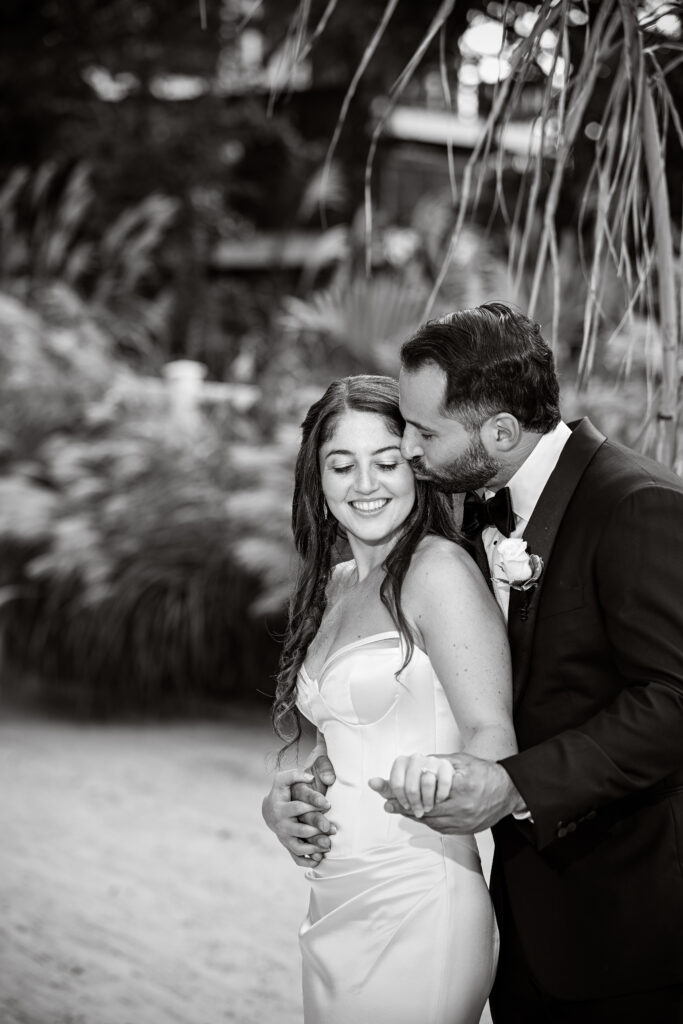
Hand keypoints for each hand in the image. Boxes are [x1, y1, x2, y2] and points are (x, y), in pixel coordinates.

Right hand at [262, 767, 335, 866]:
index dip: (314, 805)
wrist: (269, 810)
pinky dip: (308, 861)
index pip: (298, 807)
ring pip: (299, 847)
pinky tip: (320, 858)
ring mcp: (284, 837)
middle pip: (301, 830)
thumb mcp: (282, 779)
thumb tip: (310, 777)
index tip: (328, 804)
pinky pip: (297, 858)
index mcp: (281, 807)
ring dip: (315, 848)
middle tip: (333, 829)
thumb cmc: (281, 791)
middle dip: (318, 830)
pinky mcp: (287, 845)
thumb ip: (294, 774)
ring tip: (329, 844)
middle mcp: (281, 824)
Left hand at [369, 753, 525, 833]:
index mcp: (461, 787)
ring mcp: (462, 822)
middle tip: (384, 799)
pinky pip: (437, 826)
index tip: (385, 789)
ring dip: (409, 812)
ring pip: (428, 820)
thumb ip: (436, 763)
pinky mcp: (463, 831)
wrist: (508, 792)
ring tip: (392, 805)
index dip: (402, 790)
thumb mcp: (460, 760)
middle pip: (422, 808)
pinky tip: (413, 812)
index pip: (423, 790)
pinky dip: (424, 819)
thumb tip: (412, 764)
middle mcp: (461, 808)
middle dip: (400, 803)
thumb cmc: (484, 773)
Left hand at [383, 754, 454, 817]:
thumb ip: (388, 790)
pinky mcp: (446, 766)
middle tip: (418, 810)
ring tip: (428, 806)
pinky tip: (439, 799)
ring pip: (426, 782)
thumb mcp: (402, 791)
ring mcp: (431, 761)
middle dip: (414, 803)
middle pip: (410, 785)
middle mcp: (415, 759)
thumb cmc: (418, 787)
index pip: (395, 782)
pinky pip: (443, 782)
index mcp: (402, 763)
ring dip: (427, 800)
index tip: (405, 805)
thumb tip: (372, 783)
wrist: (445, 784)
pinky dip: (440, 795)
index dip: (399, 797)